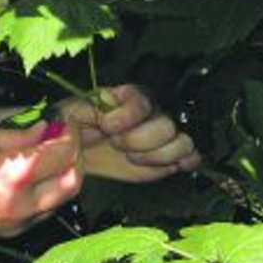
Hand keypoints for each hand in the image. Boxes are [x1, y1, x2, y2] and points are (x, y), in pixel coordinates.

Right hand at [0, 121, 82, 243]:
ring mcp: (17, 222)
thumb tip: (44, 128)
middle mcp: (22, 204)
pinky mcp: (10, 232)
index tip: (61, 119)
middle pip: (72, 180)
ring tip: (47, 152)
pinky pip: (42, 211)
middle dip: (74, 154)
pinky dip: (47, 192)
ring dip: (63, 174)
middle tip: (61, 135)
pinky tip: (30, 175)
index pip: (62, 151)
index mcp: (14, 175)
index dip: (68, 131)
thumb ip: (15, 135)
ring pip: (61, 199)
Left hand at [61, 84, 199, 183]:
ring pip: (183, 142)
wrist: (78, 150)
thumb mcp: (71, 112)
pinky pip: (191, 157)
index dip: (127, 117)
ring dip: (157, 155)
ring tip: (132, 157)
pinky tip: (159, 166)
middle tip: (116, 144)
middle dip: (138, 141)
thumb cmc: (73, 126)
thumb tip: (103, 117)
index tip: (106, 126)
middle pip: (166, 125)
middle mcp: (150, 112)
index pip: (143, 101)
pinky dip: (181, 163)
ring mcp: (161, 135)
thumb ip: (86, 109)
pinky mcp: (166, 157)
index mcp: (127, 96)